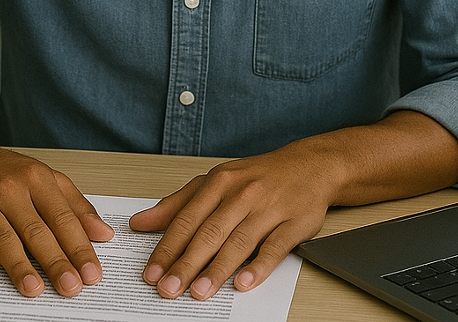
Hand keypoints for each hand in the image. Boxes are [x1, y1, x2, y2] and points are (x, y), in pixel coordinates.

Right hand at [0, 92, 114, 297]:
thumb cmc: (4, 170)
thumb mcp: (44, 177)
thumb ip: (75, 205)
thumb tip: (103, 233)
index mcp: (36, 178)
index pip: (63, 217)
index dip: (79, 246)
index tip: (91, 271)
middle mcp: (9, 190)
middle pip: (36, 230)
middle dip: (56, 261)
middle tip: (71, 287)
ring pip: (3, 238)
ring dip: (19, 266)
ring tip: (35, 289)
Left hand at [128, 112, 457, 300]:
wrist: (320, 163)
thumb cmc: (264, 175)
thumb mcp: (220, 181)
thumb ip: (179, 201)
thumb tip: (138, 221)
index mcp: (223, 178)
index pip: (189, 213)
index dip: (167, 243)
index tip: (147, 271)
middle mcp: (244, 186)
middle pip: (209, 228)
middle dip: (185, 261)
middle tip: (165, 292)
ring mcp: (273, 202)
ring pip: (239, 238)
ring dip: (217, 267)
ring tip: (199, 294)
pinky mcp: (298, 218)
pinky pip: (278, 244)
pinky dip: (260, 264)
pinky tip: (245, 284)